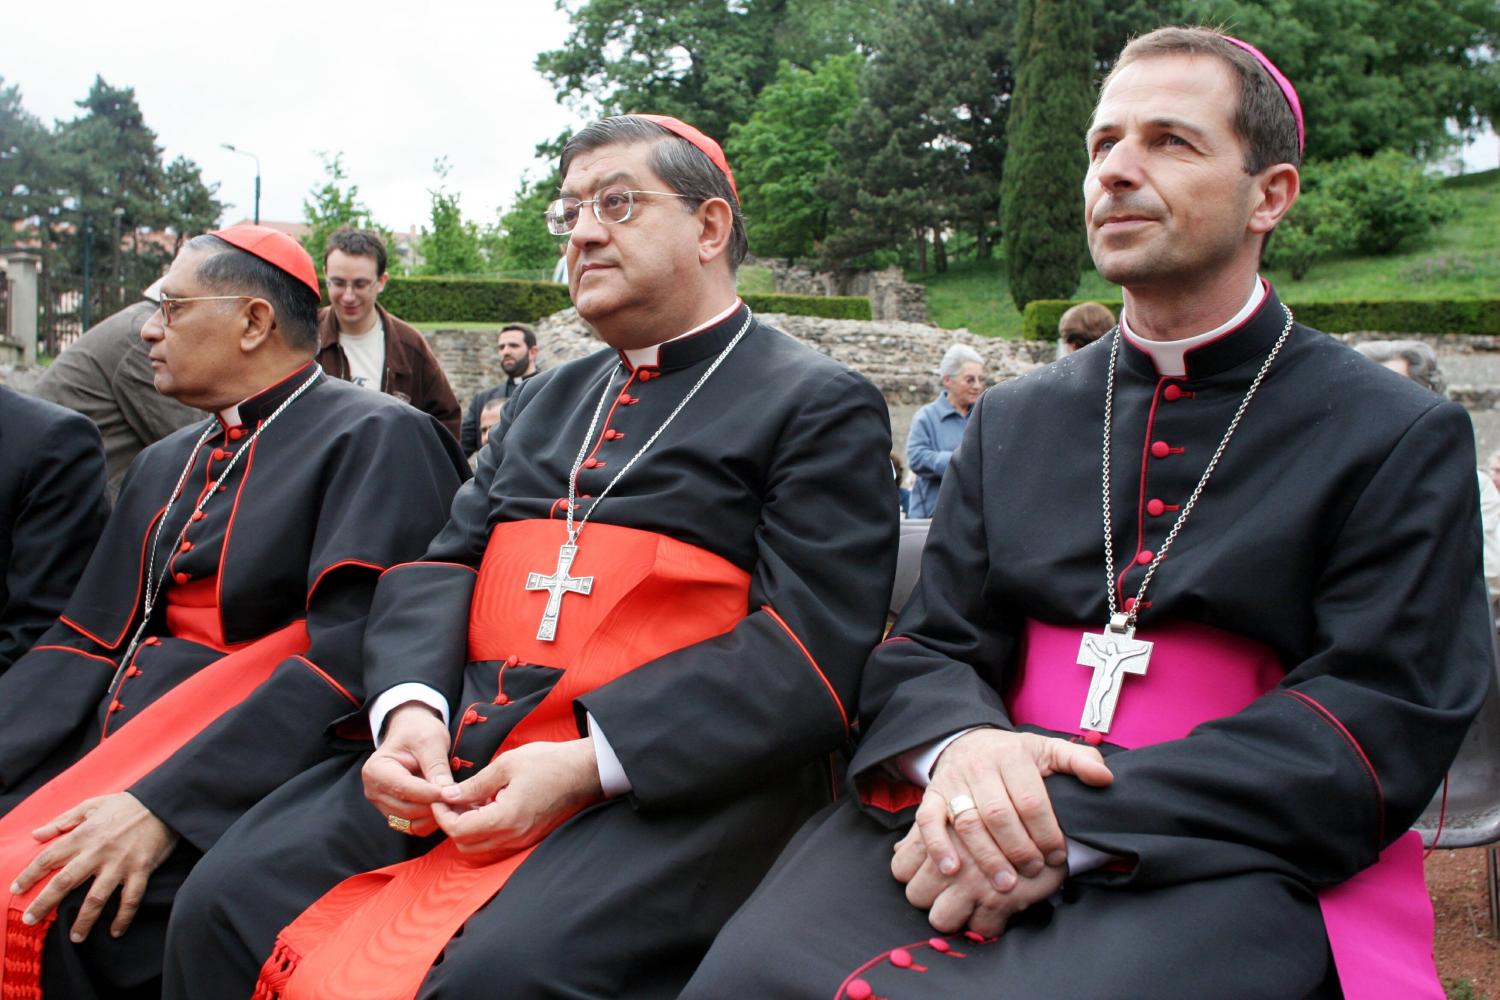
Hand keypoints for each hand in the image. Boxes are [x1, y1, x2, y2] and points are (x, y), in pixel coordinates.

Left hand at [9, 793, 177, 942]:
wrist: (164, 803)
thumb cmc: (127, 804)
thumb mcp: (92, 805)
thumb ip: (64, 820)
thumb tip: (37, 834)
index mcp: (84, 835)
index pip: (48, 858)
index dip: (29, 874)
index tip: (16, 888)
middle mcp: (98, 852)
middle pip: (65, 882)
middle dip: (44, 903)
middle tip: (31, 920)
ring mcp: (120, 863)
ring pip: (96, 898)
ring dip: (84, 920)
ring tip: (75, 937)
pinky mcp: (141, 870)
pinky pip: (131, 899)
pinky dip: (123, 917)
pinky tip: (115, 931)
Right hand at [362, 703, 453, 836]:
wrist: (412, 733)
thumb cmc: (418, 732)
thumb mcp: (430, 740)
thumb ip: (436, 766)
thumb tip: (447, 792)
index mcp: (376, 770)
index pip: (404, 789)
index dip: (431, 793)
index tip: (454, 792)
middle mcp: (374, 791)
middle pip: (407, 809)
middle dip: (435, 806)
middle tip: (461, 799)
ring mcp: (383, 805)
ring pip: (412, 822)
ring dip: (435, 816)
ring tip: (456, 802)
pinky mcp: (395, 814)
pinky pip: (415, 827)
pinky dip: (432, 821)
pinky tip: (446, 807)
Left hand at [431, 738, 603, 861]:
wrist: (583, 771)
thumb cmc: (547, 763)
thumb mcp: (506, 765)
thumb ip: (474, 785)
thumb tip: (448, 796)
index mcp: (506, 818)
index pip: (459, 830)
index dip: (442, 814)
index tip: (440, 796)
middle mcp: (513, 836)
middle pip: (465, 844)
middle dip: (452, 823)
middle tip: (451, 799)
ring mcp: (522, 840)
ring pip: (479, 846)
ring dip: (468, 826)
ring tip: (470, 799)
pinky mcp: (528, 837)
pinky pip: (496, 841)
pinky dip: (484, 827)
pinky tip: (488, 804)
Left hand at [894, 828, 1064, 935]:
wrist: (1056, 812)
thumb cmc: (1006, 812)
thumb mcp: (963, 810)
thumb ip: (930, 830)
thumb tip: (900, 850)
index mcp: (936, 833)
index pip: (900, 868)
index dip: (911, 876)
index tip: (929, 877)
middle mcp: (949, 858)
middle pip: (916, 896)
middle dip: (930, 899)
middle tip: (949, 893)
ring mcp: (972, 881)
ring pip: (941, 919)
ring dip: (955, 917)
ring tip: (970, 905)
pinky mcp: (998, 899)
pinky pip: (980, 930)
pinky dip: (988, 926)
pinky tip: (997, 911)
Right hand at [918, 729, 1110, 892]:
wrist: (968, 742)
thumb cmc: (1015, 756)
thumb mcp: (1048, 750)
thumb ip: (1079, 761)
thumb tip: (1104, 779)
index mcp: (1012, 755)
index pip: (1030, 800)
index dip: (1046, 832)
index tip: (1057, 856)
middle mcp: (980, 767)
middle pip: (998, 815)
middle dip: (1019, 849)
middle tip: (1034, 871)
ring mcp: (953, 782)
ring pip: (968, 823)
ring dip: (987, 857)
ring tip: (1006, 884)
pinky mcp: (932, 795)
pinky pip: (929, 821)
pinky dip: (939, 846)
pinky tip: (953, 869)